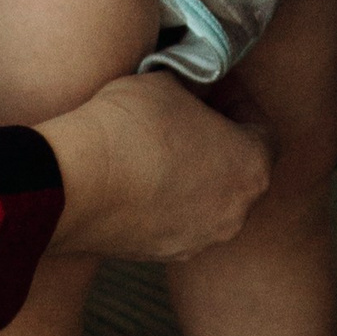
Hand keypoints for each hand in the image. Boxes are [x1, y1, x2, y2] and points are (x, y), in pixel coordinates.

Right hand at [37, 73, 272, 259]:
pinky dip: (166, 198)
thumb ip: (195, 82)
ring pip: (208, 198)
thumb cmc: (129, 127)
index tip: (213, 84)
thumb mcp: (170, 81)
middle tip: (189, 110)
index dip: (238, 100)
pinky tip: (138, 175)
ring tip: (159, 143)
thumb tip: (195, 81)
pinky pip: (177, 220)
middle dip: (218, 137)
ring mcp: (199, 240)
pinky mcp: (163, 254)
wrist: (73, 184)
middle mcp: (235, 213)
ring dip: (192, 172)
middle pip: (239, 167)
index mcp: (252, 168)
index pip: (263, 128)